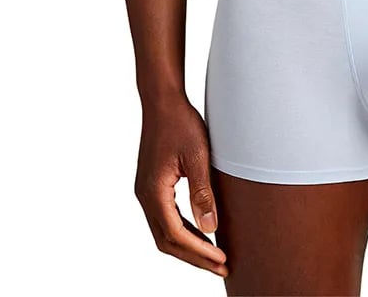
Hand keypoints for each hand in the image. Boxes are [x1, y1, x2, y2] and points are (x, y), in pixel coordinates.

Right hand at [133, 96, 228, 277]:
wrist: (163, 101)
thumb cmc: (180, 123)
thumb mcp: (197, 156)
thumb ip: (203, 192)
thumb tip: (211, 229)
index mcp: (153, 192)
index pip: (176, 234)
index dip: (199, 251)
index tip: (221, 260)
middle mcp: (145, 196)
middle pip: (167, 241)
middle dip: (194, 257)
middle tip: (221, 266)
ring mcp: (146, 192)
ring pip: (165, 232)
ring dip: (189, 246)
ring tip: (214, 256)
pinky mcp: (152, 186)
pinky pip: (166, 218)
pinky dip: (183, 230)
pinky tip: (202, 232)